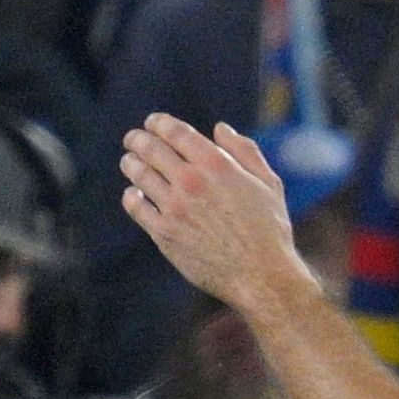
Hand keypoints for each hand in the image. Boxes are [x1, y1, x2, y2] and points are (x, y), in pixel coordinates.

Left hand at [117, 114, 310, 317]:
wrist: (260, 275)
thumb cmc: (269, 229)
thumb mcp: (267, 182)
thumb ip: (244, 151)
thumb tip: (220, 129)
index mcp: (216, 164)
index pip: (175, 132)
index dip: (159, 123)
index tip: (152, 122)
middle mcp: (191, 181)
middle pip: (151, 149)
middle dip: (138, 139)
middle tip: (133, 139)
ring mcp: (174, 207)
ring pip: (139, 175)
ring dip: (130, 163)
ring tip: (128, 161)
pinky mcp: (164, 233)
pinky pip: (136, 207)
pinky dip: (131, 196)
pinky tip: (134, 194)